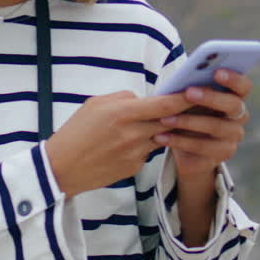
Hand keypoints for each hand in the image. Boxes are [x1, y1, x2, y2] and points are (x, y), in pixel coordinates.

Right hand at [45, 90, 192, 196]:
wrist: (62, 167)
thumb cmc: (75, 132)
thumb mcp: (95, 104)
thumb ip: (122, 99)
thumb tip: (142, 99)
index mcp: (123, 113)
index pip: (164, 105)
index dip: (184, 98)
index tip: (197, 92)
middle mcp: (133, 134)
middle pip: (169, 121)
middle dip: (181, 113)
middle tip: (192, 106)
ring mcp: (136, 153)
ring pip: (160, 136)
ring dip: (161, 130)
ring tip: (149, 125)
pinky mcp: (134, 167)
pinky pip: (147, 151)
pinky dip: (144, 145)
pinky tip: (126, 144)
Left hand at [153, 69, 252, 182]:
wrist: (185, 149)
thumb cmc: (186, 114)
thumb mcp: (187, 100)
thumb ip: (190, 88)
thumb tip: (181, 79)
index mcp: (234, 97)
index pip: (243, 86)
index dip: (234, 79)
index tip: (216, 72)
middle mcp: (239, 117)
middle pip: (233, 105)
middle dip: (211, 97)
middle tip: (189, 92)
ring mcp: (233, 137)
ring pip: (215, 127)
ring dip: (188, 122)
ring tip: (165, 119)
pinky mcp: (222, 155)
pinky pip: (202, 147)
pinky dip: (179, 141)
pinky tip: (161, 137)